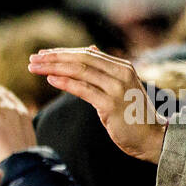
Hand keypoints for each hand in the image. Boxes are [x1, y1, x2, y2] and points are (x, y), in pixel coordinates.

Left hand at [27, 46, 165, 162]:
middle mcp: (121, 73)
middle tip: (33, 58)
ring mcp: (117, 88)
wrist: (153, 137)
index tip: (42, 54)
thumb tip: (90, 49)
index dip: (63, 52)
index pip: (87, 53)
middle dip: (54, 57)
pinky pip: (84, 90)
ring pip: (80, 71)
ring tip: (34, 67)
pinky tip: (50, 79)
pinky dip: (65, 83)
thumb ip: (105, 69)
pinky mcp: (111, 105)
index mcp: (122, 67)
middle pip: (82, 59)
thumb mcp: (121, 87)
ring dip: (54, 67)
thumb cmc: (133, 114)